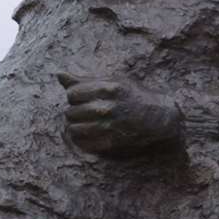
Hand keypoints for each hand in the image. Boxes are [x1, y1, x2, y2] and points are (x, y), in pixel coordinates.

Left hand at [57, 72, 181, 156]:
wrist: (159, 118)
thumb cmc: (133, 96)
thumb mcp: (112, 82)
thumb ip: (84, 80)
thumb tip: (59, 75)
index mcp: (107, 88)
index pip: (72, 94)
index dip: (74, 97)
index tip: (82, 99)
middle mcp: (107, 107)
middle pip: (71, 112)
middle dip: (75, 112)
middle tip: (85, 112)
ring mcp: (109, 126)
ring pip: (74, 129)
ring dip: (76, 127)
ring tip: (85, 123)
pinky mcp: (111, 142)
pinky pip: (83, 143)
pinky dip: (82, 140)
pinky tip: (89, 134)